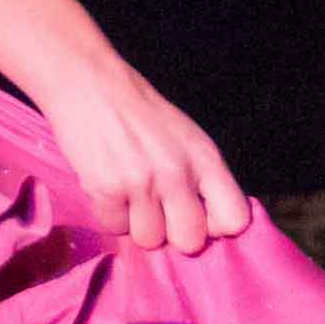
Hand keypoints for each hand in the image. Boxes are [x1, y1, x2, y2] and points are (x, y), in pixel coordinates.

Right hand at [36, 50, 252, 260]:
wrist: (90, 82)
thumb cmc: (139, 113)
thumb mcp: (185, 138)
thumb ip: (201, 178)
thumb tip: (208, 227)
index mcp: (205, 158)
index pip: (234, 219)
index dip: (215, 226)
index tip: (197, 217)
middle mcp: (178, 172)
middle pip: (190, 241)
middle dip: (172, 233)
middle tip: (156, 210)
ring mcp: (142, 183)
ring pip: (149, 240)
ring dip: (136, 223)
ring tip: (128, 193)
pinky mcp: (107, 189)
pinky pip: (114, 228)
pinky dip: (109, 213)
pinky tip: (107, 186)